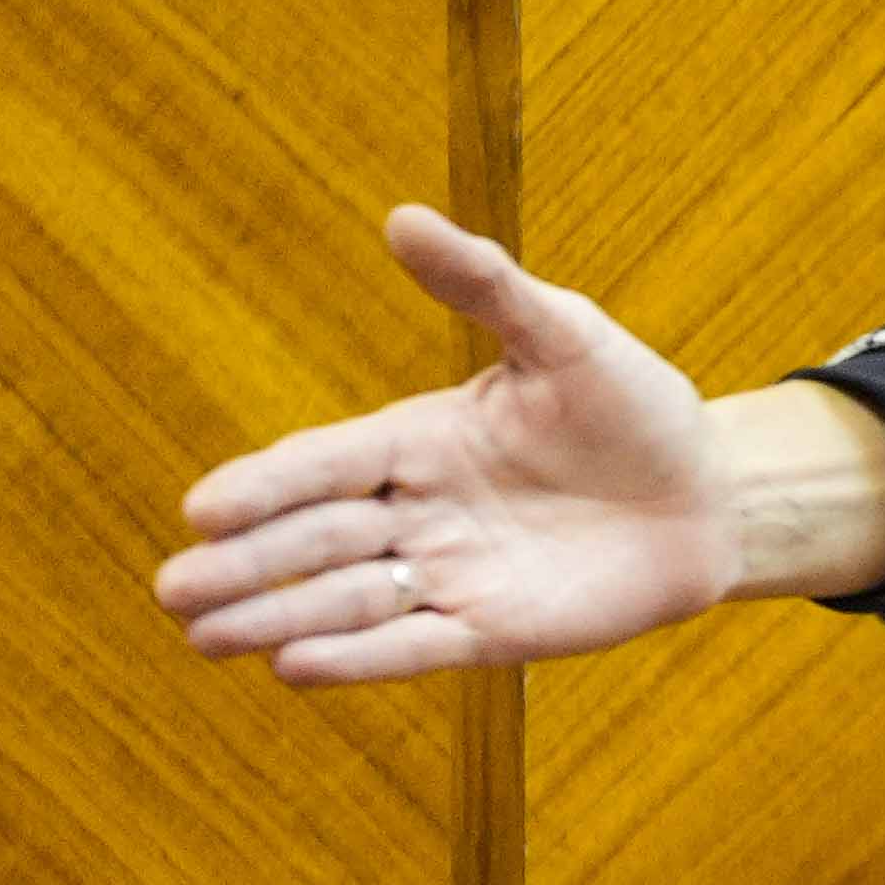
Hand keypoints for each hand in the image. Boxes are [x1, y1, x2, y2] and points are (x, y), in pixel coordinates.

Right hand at [153, 209, 846, 687]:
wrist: (711, 493)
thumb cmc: (636, 407)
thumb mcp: (565, 336)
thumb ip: (485, 284)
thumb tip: (403, 217)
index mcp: (421, 439)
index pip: (325, 463)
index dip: (266, 486)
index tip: (203, 507)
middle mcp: (422, 511)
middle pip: (318, 539)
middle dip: (248, 565)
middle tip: (172, 587)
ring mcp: (454, 574)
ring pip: (350, 600)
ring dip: (277, 617)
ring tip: (203, 636)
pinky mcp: (496, 630)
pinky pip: (418, 647)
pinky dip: (359, 658)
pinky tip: (293, 667)